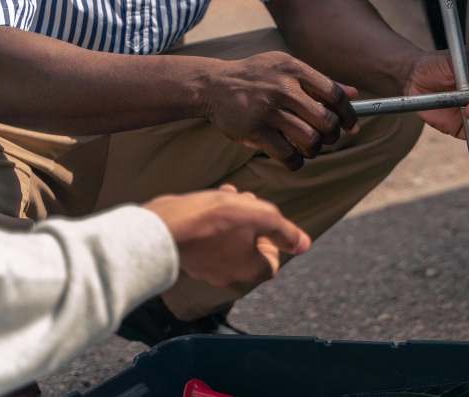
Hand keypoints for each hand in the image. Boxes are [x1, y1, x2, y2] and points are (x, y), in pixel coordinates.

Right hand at [143, 185, 310, 287]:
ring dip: (233, 215)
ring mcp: (203, 267)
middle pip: (250, 248)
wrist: (163, 226)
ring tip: (229, 193)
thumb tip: (304, 245)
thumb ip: (286, 231)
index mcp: (248, 270)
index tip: (264, 223)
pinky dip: (212, 219)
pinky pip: (207, 238)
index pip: (272, 262)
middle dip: (252, 221)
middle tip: (247, 200)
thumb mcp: (261, 217)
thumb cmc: (215, 220)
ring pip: (228, 239)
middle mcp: (226, 274)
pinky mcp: (186, 254)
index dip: (274, 240)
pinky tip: (209, 199)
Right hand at [201, 52, 358, 169]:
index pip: (335, 94)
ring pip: (311, 140)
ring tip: (308, 147)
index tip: (351, 126)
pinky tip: (293, 157)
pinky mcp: (255, 131)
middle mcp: (283, 88)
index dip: (348, 114)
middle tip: (326, 138)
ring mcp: (269, 111)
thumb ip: (320, 81)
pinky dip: (296, 161)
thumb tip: (355, 94)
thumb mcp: (286, 68)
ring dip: (315, 150)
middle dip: (332, 135)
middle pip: (326, 121)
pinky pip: (288, 155)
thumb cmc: (256, 77)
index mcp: (294, 70)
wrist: (213, 85)